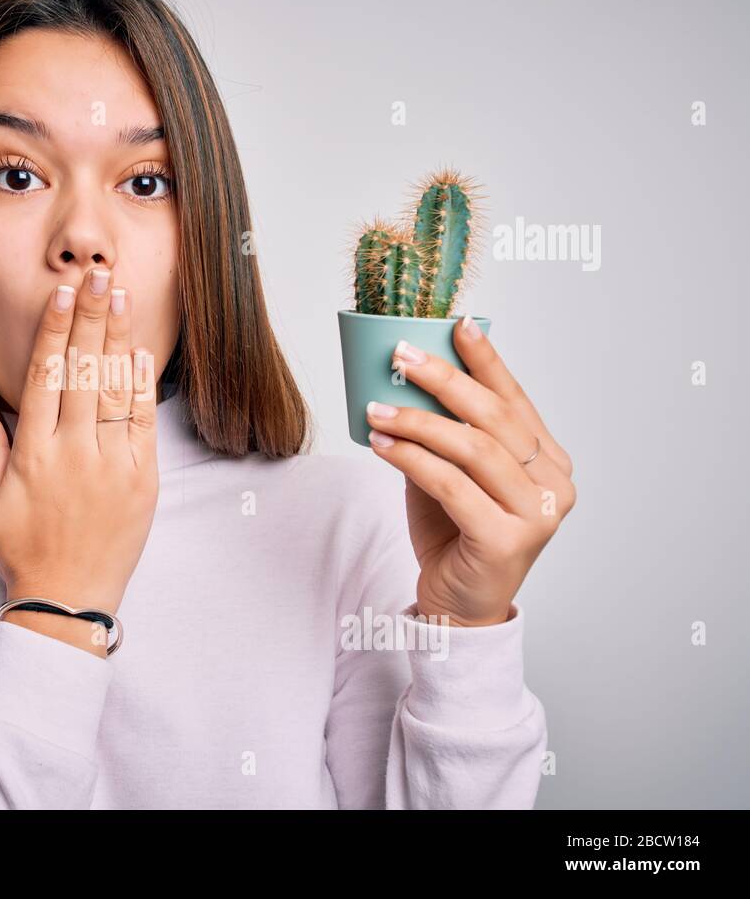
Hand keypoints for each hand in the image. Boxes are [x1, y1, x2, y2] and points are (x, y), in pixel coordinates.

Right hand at [0, 267, 159, 624]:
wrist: (69, 602)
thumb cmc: (23, 552)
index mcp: (32, 455)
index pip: (43, 377)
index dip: (53, 331)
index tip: (61, 294)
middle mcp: (72, 454)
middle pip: (81, 370)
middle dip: (90, 318)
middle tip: (97, 276)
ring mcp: (111, 466)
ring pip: (113, 389)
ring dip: (117, 339)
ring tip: (121, 297)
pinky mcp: (142, 480)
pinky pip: (141, 423)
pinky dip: (140, 385)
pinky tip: (140, 351)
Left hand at [364, 315, 575, 625]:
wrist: (457, 604)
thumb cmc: (454, 536)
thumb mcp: (449, 475)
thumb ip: (442, 436)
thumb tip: (406, 381)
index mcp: (550, 462)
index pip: (515, 400)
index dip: (487, 361)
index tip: (458, 325)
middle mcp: (554, 486)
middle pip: (495, 418)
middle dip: (444, 380)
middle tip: (401, 355)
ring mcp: (537, 515)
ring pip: (472, 449)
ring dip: (417, 421)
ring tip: (376, 408)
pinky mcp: (507, 541)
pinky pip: (452, 486)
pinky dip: (412, 459)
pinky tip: (381, 445)